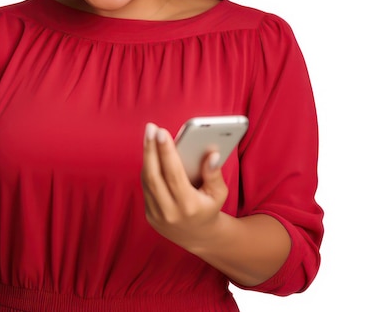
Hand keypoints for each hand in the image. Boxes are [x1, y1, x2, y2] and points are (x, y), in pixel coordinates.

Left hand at [141, 122, 228, 253]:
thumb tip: (212, 154)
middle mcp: (169, 212)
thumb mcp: (219, 194)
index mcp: (188, 206)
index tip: (161, 132)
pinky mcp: (149, 215)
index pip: (173, 175)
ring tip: (150, 135)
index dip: (166, 152)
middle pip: (154, 175)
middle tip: (151, 127)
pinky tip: (150, 151)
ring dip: (147, 155)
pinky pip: (146, 186)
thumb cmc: (209, 208)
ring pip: (147, 179)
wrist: (198, 237)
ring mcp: (156, 215)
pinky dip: (148, 167)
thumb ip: (214, 174)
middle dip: (150, 149)